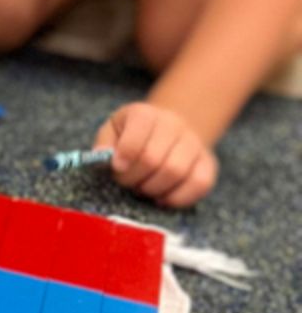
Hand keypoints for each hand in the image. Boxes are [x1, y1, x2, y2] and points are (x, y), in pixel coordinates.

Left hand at [96, 101, 216, 207]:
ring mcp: (194, 143)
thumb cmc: (131, 136)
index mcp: (145, 114)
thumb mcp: (112, 132)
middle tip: (127, 182)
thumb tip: (104, 157)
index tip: (117, 167)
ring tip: (143, 187)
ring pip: (176, 172)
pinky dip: (177, 197)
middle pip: (153, 159)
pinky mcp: (208, 164)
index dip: (124, 157)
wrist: (167, 131)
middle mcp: (174, 124)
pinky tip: (161, 197)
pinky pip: (200, 184)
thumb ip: (104, 144)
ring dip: (152, 189)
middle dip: (133, 178)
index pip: (136, 135)